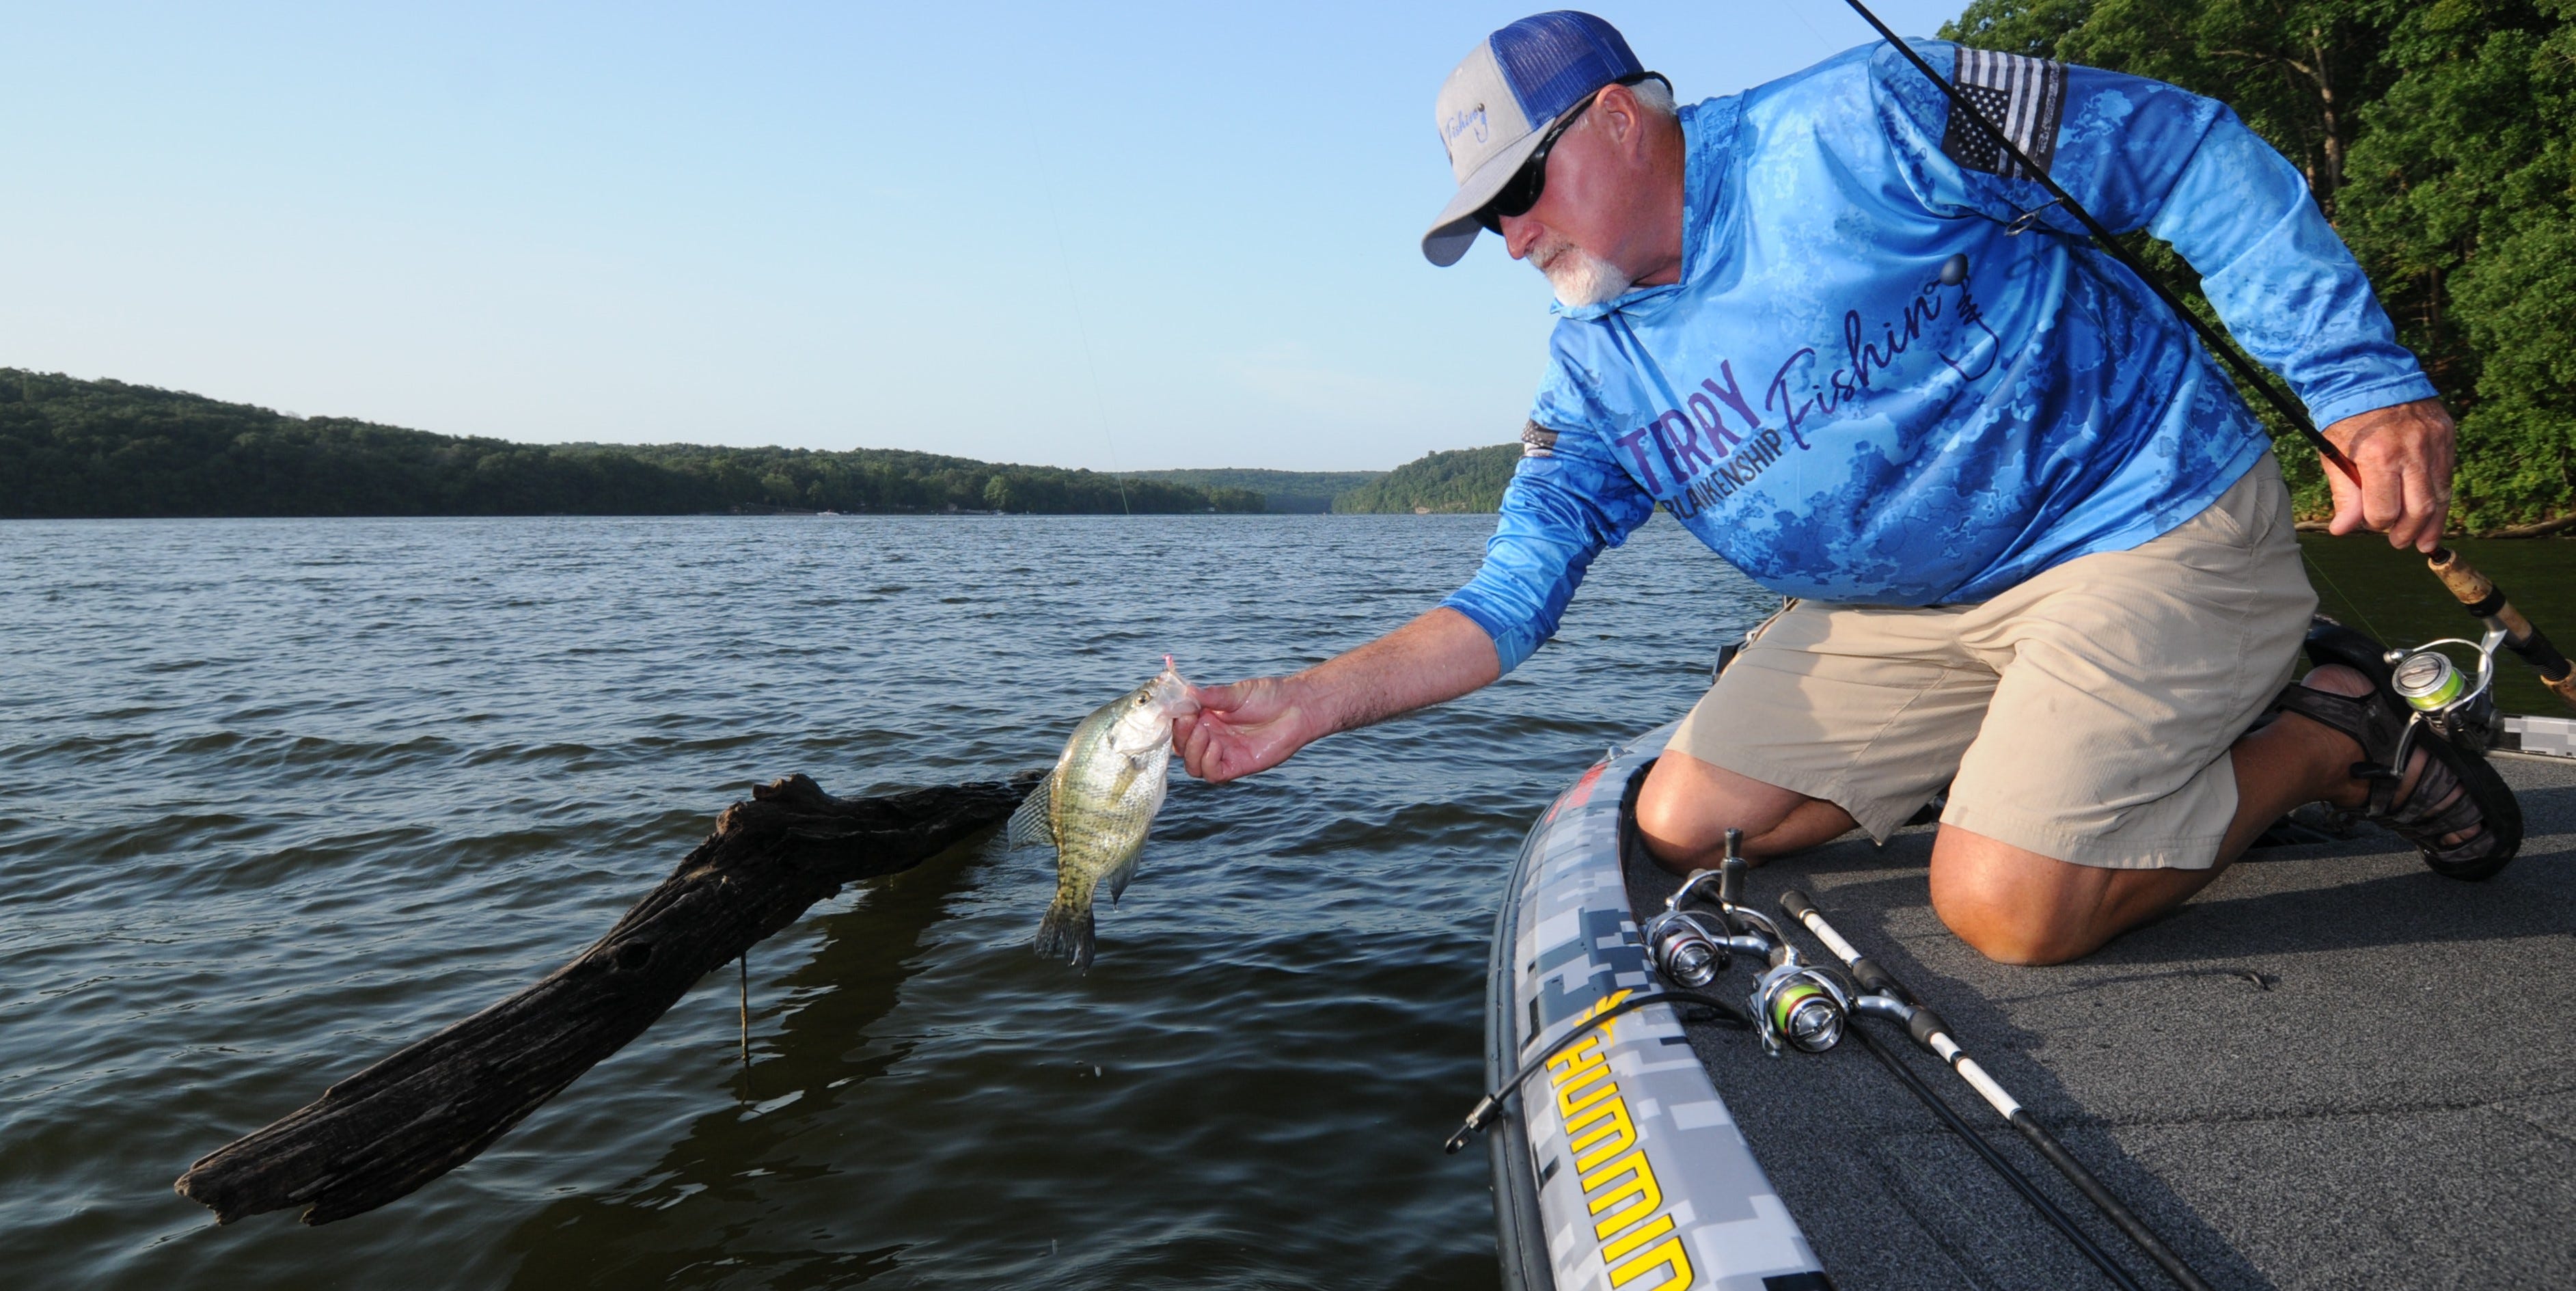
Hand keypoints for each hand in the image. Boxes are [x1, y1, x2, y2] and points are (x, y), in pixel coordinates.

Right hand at [1175, 676, 1326, 783]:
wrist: (1297, 707)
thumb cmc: (1269, 696)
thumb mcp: (1237, 692)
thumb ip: (1213, 696)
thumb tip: (1187, 691)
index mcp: (1206, 718)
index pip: (1179, 727)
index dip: (1173, 722)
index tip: (1174, 710)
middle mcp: (1211, 737)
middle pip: (1181, 748)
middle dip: (1180, 736)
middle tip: (1188, 720)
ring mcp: (1223, 753)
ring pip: (1193, 765)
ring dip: (1192, 750)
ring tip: (1203, 733)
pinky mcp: (1237, 766)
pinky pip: (1213, 774)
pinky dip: (1207, 762)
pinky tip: (1216, 746)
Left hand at [2321, 398, 2455, 551]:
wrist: (2369, 376)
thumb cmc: (2346, 420)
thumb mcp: (2334, 456)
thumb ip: (2344, 495)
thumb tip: (2343, 531)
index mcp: (2378, 458)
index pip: (2385, 511)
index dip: (2377, 524)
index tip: (2372, 523)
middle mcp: (2412, 451)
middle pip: (2420, 508)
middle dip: (2410, 532)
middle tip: (2401, 543)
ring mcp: (2434, 442)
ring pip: (2441, 494)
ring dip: (2434, 523)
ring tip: (2425, 542)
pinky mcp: (2447, 435)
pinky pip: (2447, 474)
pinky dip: (2441, 496)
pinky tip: (2435, 511)